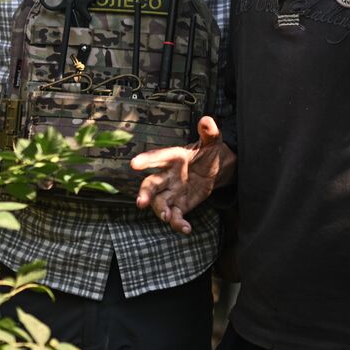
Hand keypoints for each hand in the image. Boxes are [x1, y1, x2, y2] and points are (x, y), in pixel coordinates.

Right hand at [131, 115, 234, 234]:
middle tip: (141, 202)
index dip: (146, 160)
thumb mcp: (212, 142)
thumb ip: (209, 133)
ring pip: (160, 202)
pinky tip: (186, 229)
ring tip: (167, 218)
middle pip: (151, 184)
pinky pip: (176, 215)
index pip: (158, 157)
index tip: (134, 163)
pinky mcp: (180, 205)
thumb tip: (207, 120)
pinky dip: (178, 223)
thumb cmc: (208, 152)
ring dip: (160, 210)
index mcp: (174, 157)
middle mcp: (168, 175)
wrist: (215, 169)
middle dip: (145, 193)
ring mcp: (172, 191)